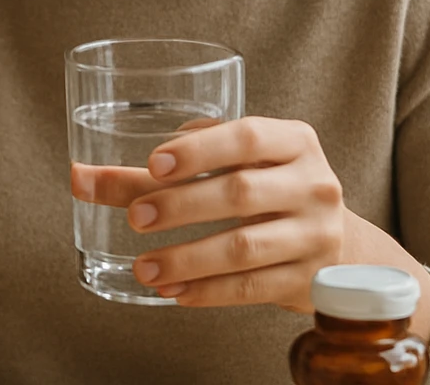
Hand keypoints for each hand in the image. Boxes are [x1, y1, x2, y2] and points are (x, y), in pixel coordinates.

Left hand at [71, 117, 362, 309]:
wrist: (347, 250)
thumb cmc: (272, 190)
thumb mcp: (237, 165)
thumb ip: (166, 167)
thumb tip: (82, 176)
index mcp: (293, 141)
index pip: (247, 137)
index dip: (199, 150)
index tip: (153, 163)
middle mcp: (313, 183)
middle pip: (239, 193)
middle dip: (181, 206)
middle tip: (135, 218)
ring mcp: (316, 235)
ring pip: (244, 248)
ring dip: (187, 259)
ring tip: (143, 267)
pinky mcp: (309, 280)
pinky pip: (252, 289)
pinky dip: (208, 291)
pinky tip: (173, 292)